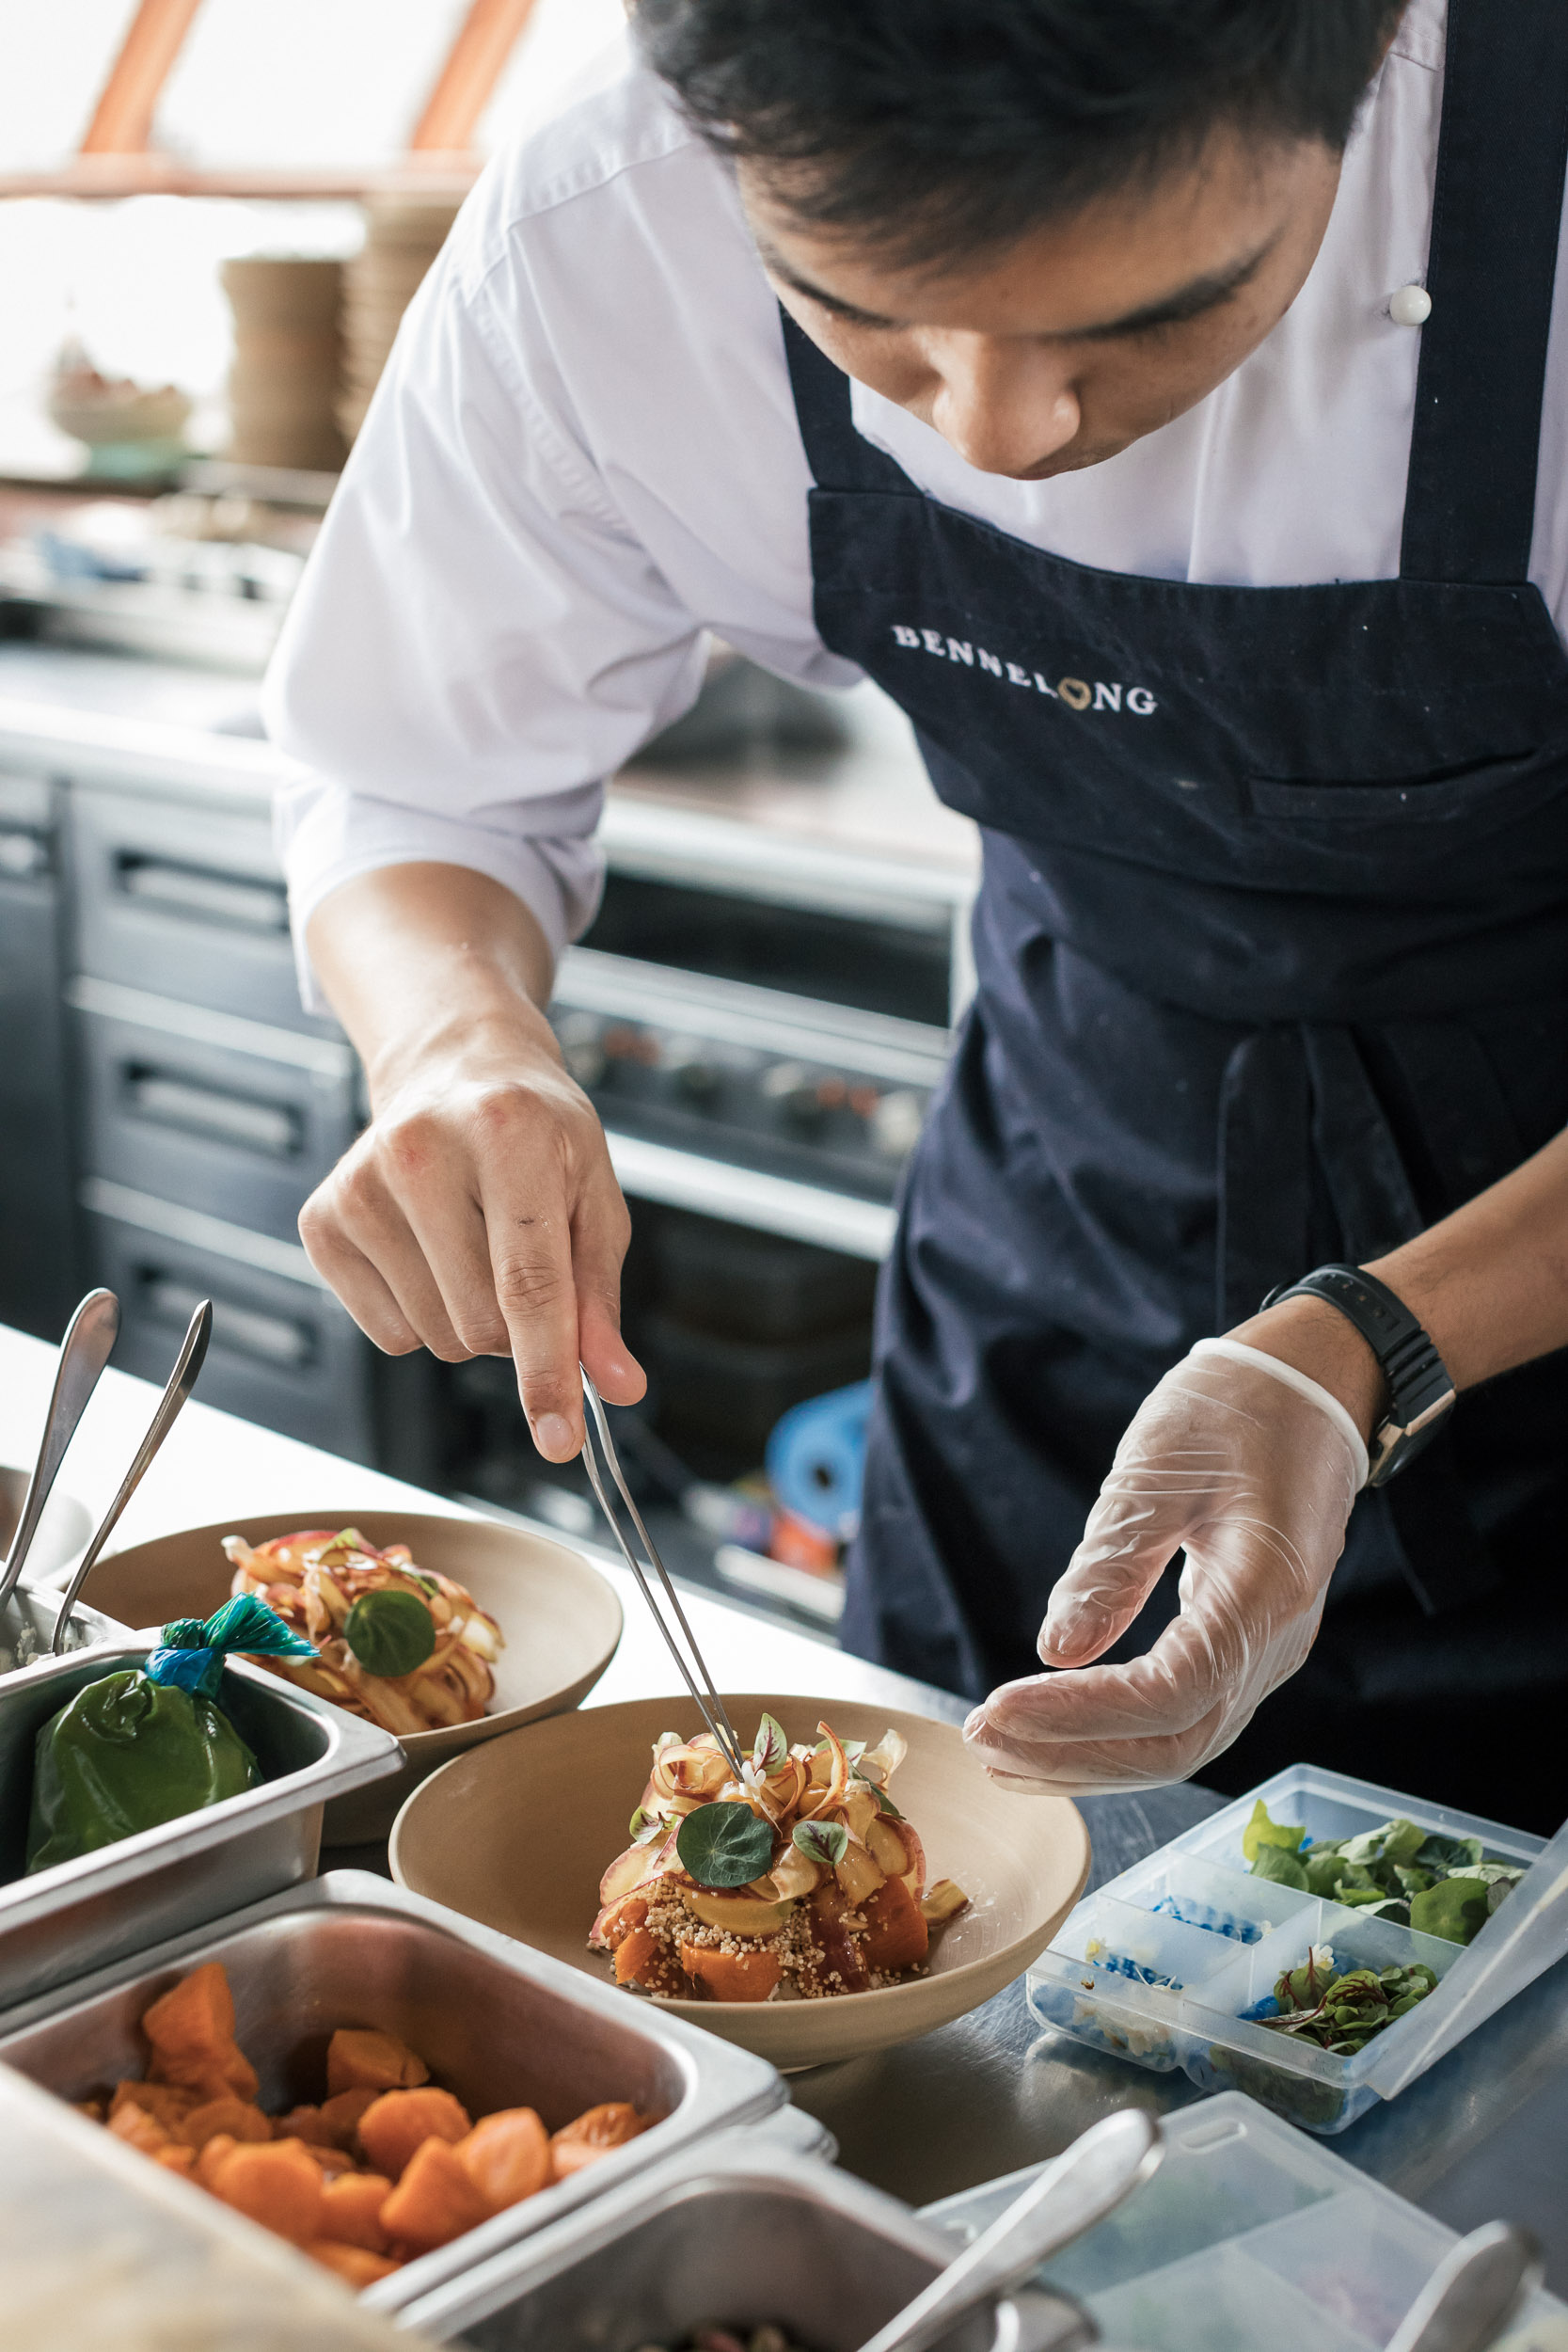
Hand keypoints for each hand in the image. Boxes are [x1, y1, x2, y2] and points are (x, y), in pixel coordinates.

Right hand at [297, 864, 644, 1461]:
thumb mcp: (591, 1197)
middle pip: (482, 1325)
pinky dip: (421, 1315)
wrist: (455, 1067)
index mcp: (509, 1134)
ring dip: (470, 1320)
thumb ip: (600, 1299)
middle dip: (518, 1325)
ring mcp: (361, 1185)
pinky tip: (428, 1250)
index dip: (548, 1372)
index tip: (560, 1440)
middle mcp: (422, 1152)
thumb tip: (616, 1388)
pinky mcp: (322, 1219)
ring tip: (474, 1244)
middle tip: (521, 1259)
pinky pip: (387, 1334)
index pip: (529, 1284)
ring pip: (435, 1338)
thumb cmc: (537, 1132)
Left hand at [962, 1341, 1366, 1793]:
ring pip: (1182, 1742)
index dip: (1079, 1716)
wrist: (1307, 1389)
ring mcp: (1267, 1652)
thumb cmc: (1233, 1413)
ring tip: (998, 1752)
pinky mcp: (1245, 1647)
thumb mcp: (1157, 1471)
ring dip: (1088, 1758)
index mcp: (1264, 1594)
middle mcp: (1276, 1642)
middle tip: (980, 1739)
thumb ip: (1111, 1565)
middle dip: (1073, 1754)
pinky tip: (1052, 1738)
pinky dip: (1115, 1735)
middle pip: (1177, 1742)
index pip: (1168, 1696)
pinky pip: (1184, 1715)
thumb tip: (1055, 1650)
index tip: (995, 1708)